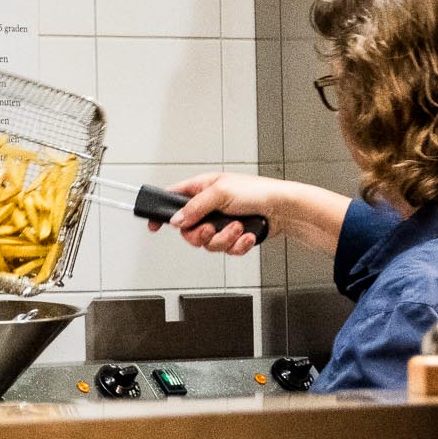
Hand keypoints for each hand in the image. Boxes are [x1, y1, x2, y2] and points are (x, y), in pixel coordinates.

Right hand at [147, 172, 350, 256]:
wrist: (285, 210)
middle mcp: (209, 207)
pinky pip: (226, 250)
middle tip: (211, 230)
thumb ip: (195, 207)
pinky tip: (248, 235)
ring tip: (239, 228)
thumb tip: (176, 220)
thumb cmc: (258, 192)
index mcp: (202, 188)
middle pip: (188, 230)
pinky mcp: (234, 237)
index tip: (153, 225)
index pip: (173, 199)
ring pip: (208, 243)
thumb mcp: (221, 193)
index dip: (161, 213)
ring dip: (225, 239)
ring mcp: (221, 223)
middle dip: (201, 234)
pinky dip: (238, 245)